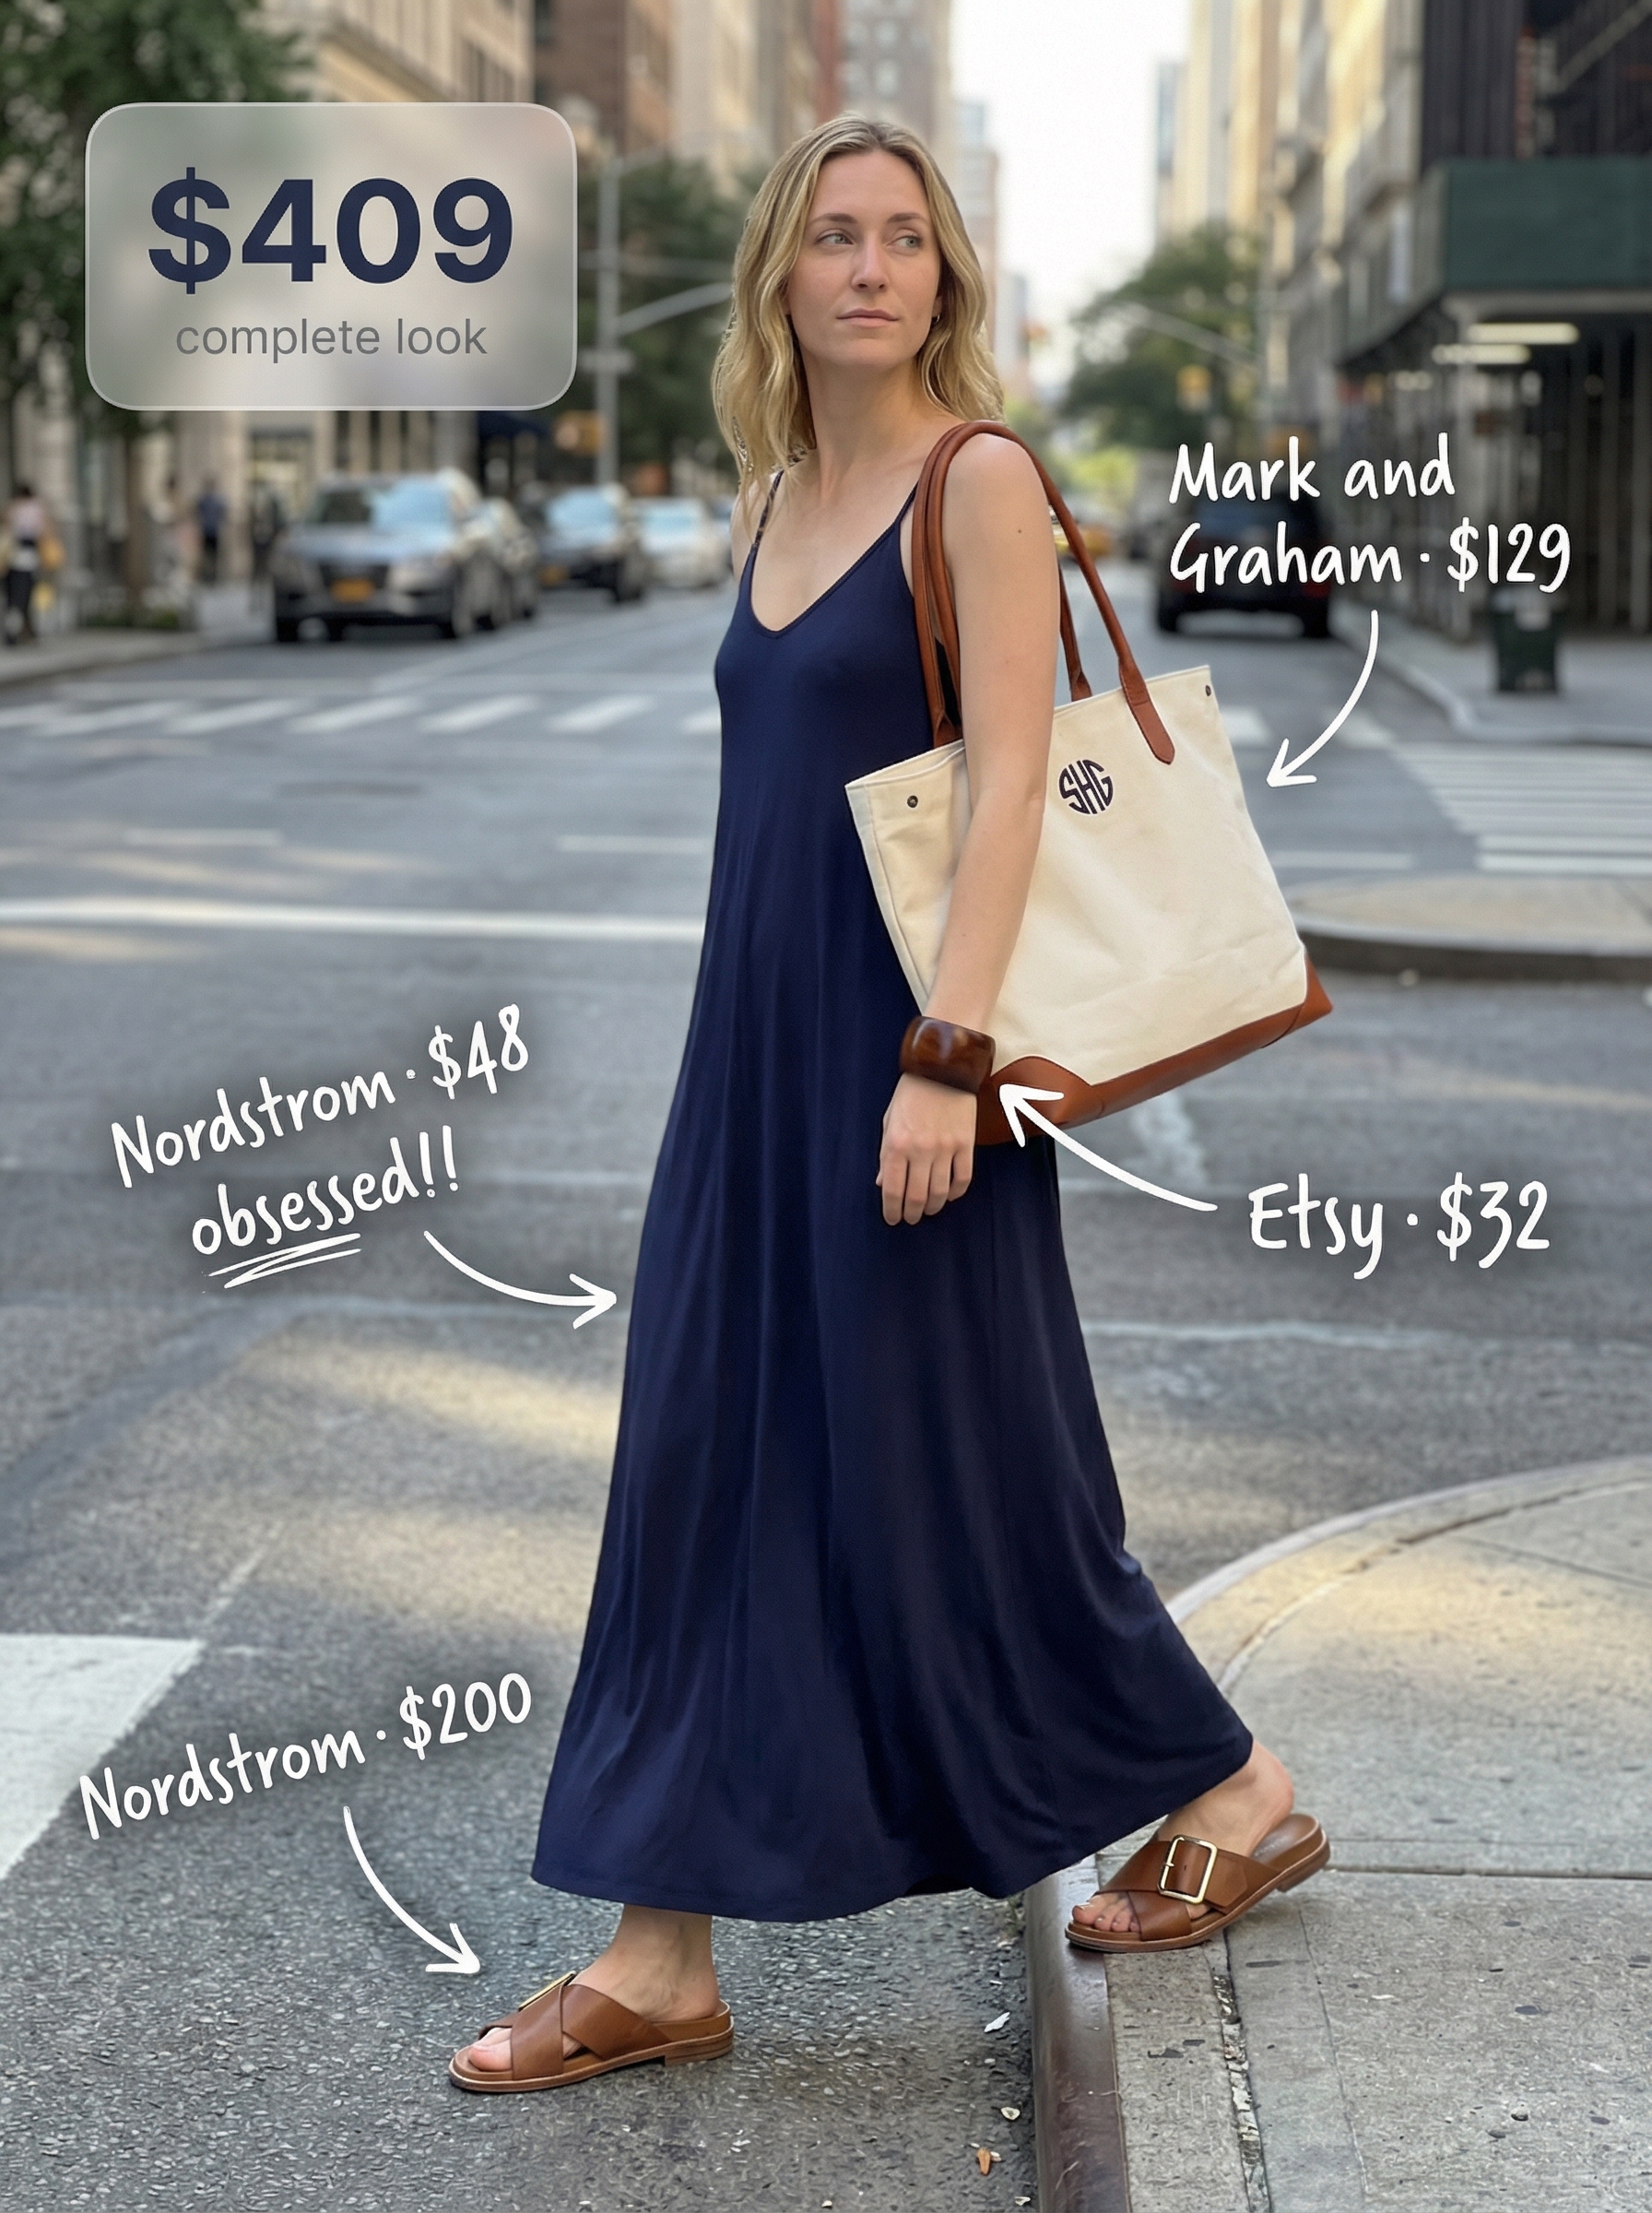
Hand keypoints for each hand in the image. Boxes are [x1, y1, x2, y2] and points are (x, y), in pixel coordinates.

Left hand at [877, 1072, 976, 1225]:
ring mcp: (945, 1148)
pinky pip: (963, 1179)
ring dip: (933, 1207)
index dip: (891, 1210)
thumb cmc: (911, 1094)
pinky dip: (956, 1193)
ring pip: (940, 1192)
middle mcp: (920, 1150)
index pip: (892, 1189)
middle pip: (916, 1197)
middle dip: (912, 1214)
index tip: (892, 1218)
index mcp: (896, 1144)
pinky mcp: (965, 1144)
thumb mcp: (889, 1122)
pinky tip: (949, 1195)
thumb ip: (885, 1155)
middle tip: (910, 1218)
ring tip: (928, 1209)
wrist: (942, 1068)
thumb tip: (883, 1183)